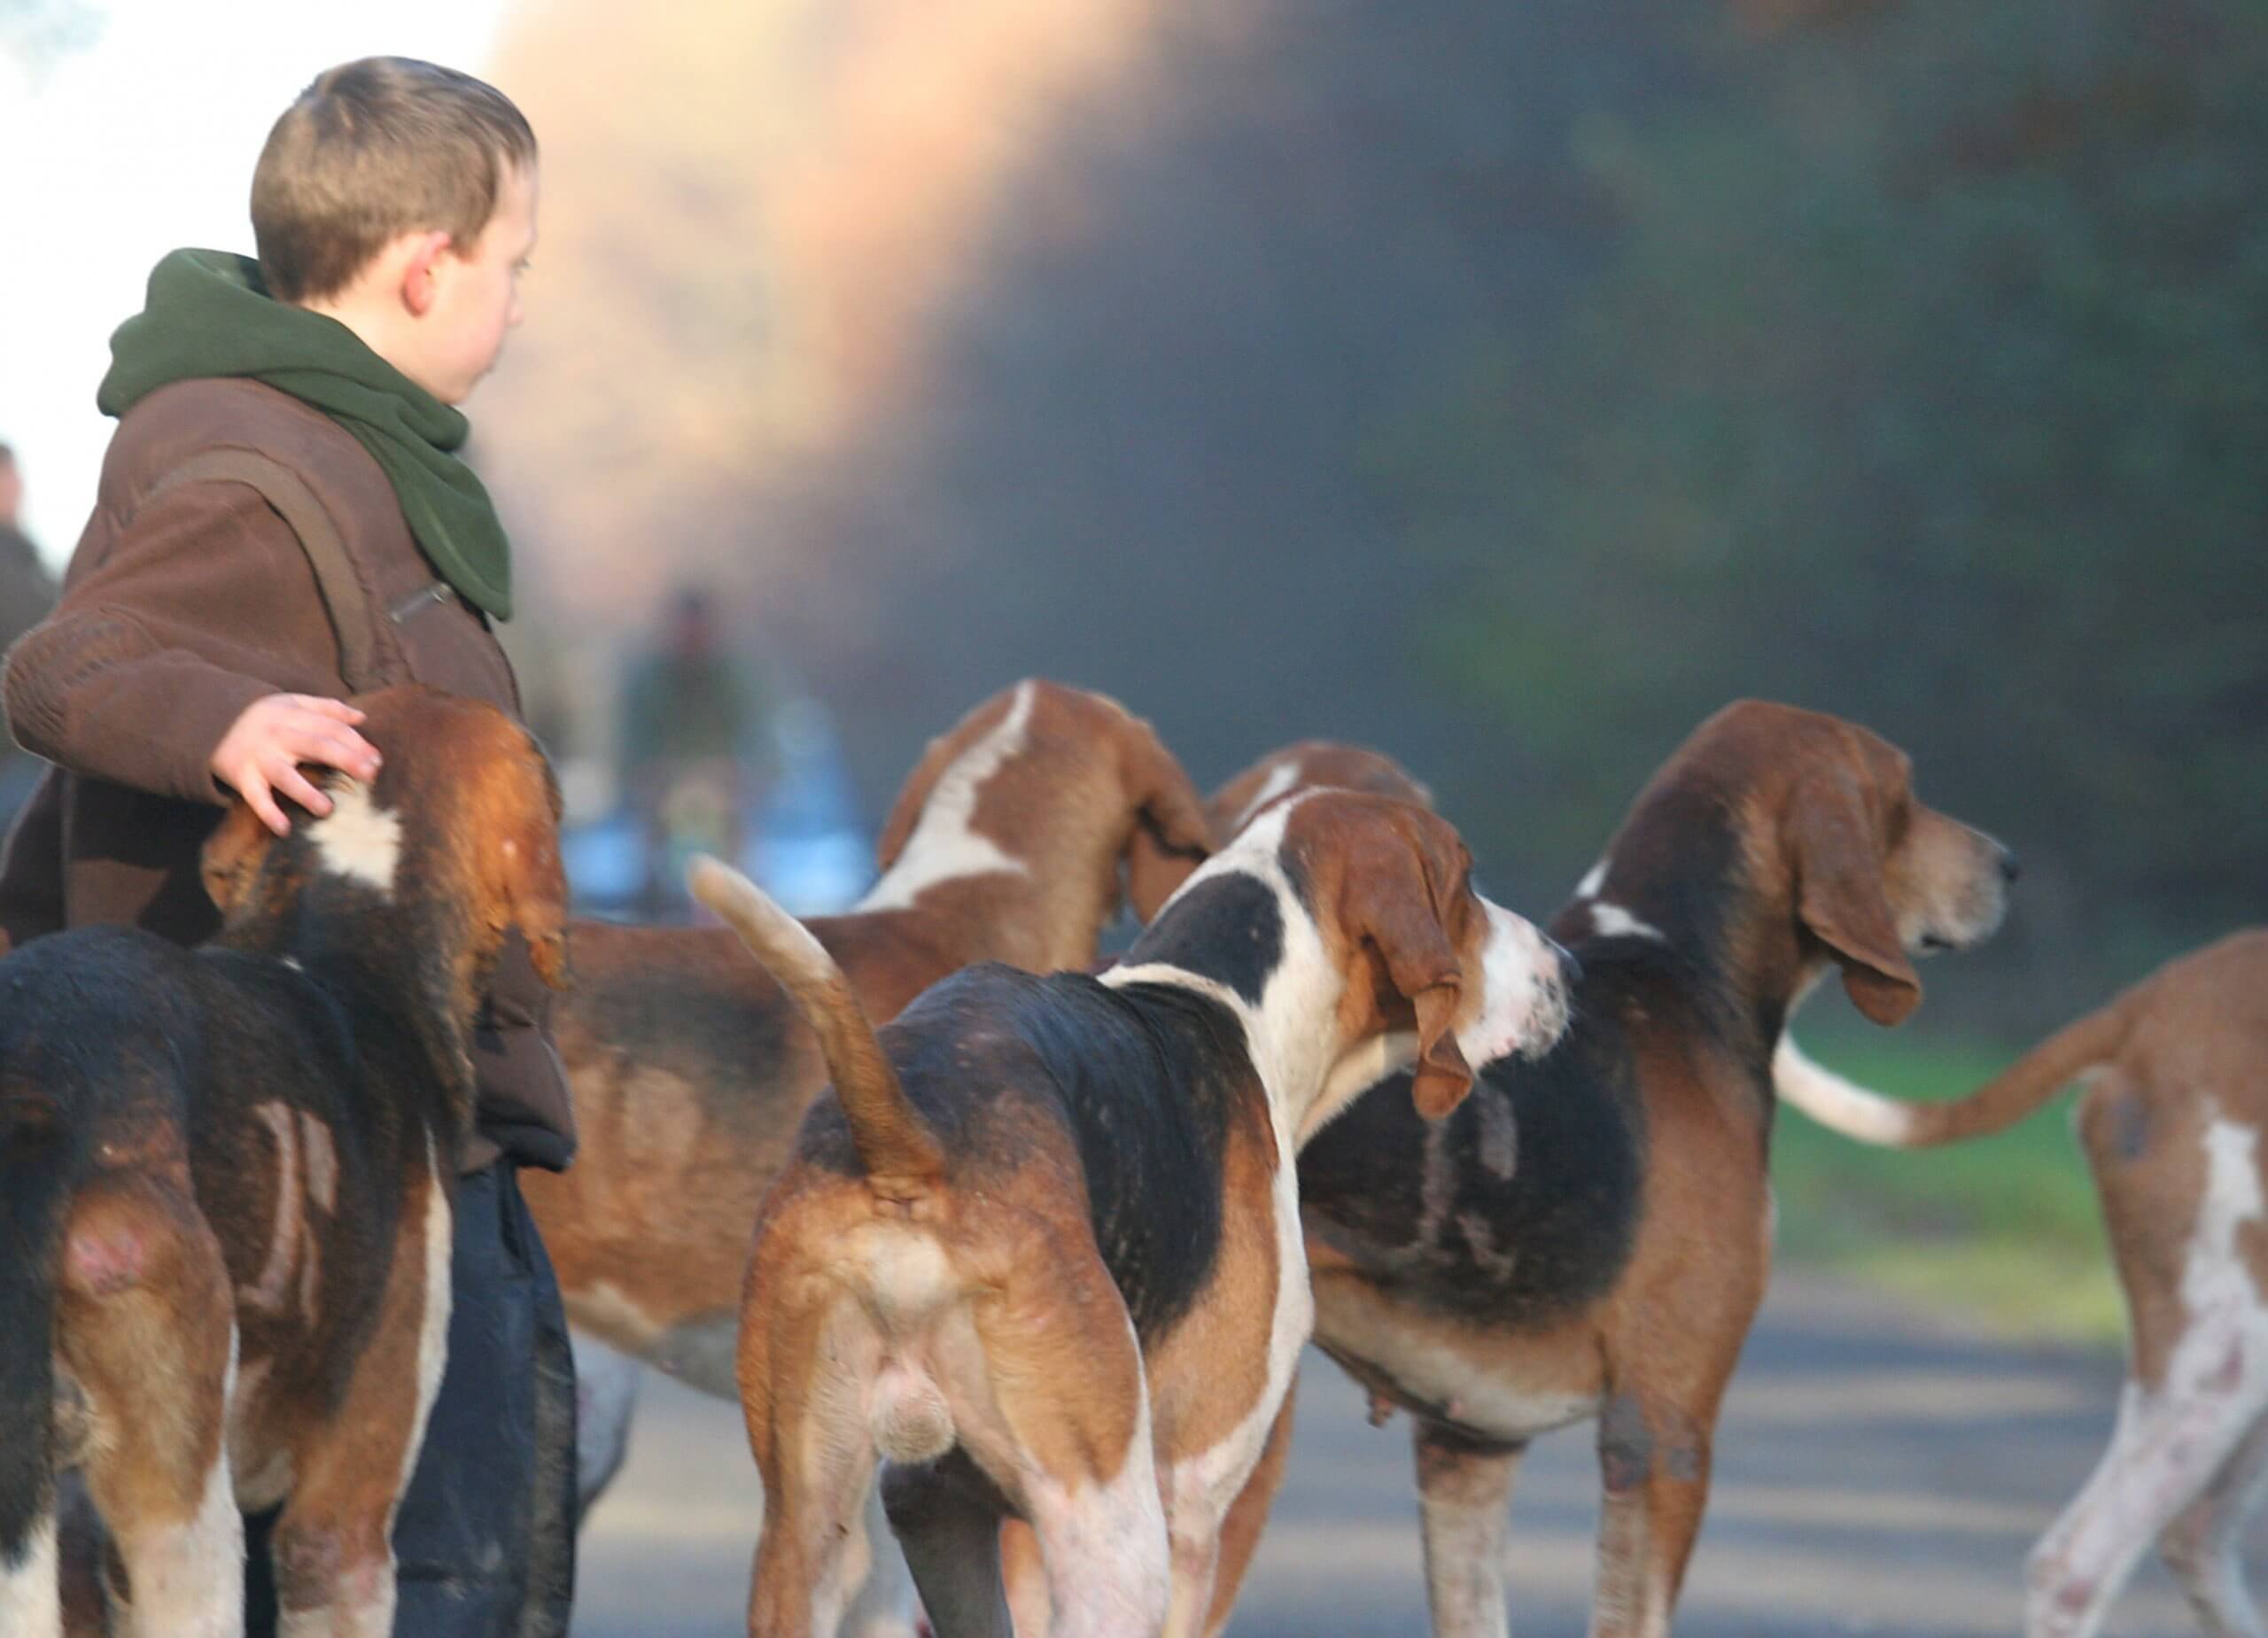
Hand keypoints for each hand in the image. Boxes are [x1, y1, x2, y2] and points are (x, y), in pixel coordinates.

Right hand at [210, 694, 382, 835]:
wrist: (209, 722)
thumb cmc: (264, 717)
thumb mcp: (292, 703)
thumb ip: (327, 709)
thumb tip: (362, 718)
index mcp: (294, 717)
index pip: (332, 728)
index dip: (356, 743)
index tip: (377, 759)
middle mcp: (278, 736)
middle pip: (316, 745)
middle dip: (346, 759)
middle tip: (371, 774)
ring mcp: (260, 758)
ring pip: (285, 776)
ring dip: (306, 793)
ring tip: (328, 809)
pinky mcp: (242, 778)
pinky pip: (256, 798)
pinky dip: (268, 813)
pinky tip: (285, 829)